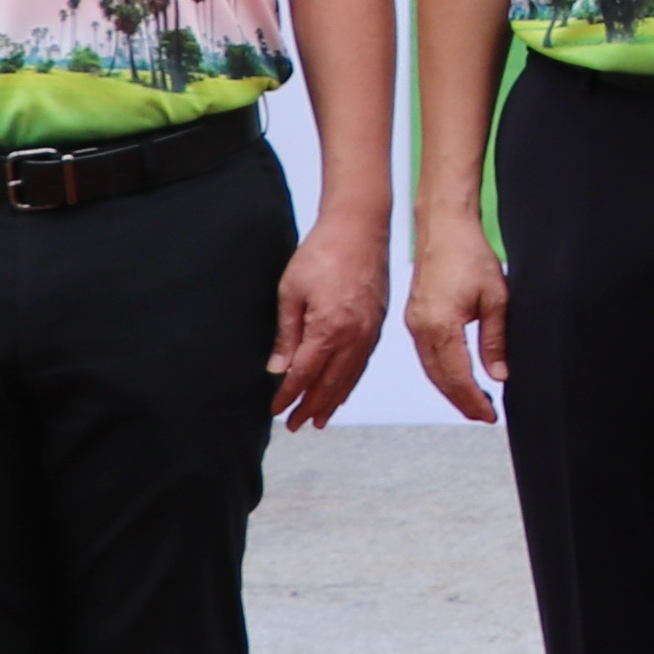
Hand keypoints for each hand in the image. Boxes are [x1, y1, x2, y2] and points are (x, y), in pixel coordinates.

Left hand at [270, 214, 387, 431]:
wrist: (360, 228)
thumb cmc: (323, 252)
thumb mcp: (291, 291)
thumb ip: (286, 334)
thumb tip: (278, 368)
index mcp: (328, 329)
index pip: (304, 375)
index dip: (288, 396)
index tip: (276, 411)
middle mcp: (353, 337)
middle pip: (329, 384)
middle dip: (311, 407)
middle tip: (296, 426)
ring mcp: (369, 332)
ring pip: (349, 378)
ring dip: (333, 401)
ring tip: (320, 418)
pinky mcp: (377, 324)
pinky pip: (362, 363)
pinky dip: (350, 382)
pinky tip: (342, 389)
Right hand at [404, 216, 510, 425]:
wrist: (444, 228)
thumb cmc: (470, 255)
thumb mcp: (496, 299)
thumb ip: (495, 341)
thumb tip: (498, 375)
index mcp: (440, 327)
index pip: (457, 376)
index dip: (473, 400)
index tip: (488, 415)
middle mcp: (420, 329)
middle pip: (440, 379)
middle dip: (461, 401)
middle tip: (482, 415)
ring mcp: (413, 324)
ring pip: (431, 369)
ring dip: (451, 389)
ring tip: (473, 402)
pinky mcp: (414, 318)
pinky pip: (426, 355)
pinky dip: (441, 372)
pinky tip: (456, 376)